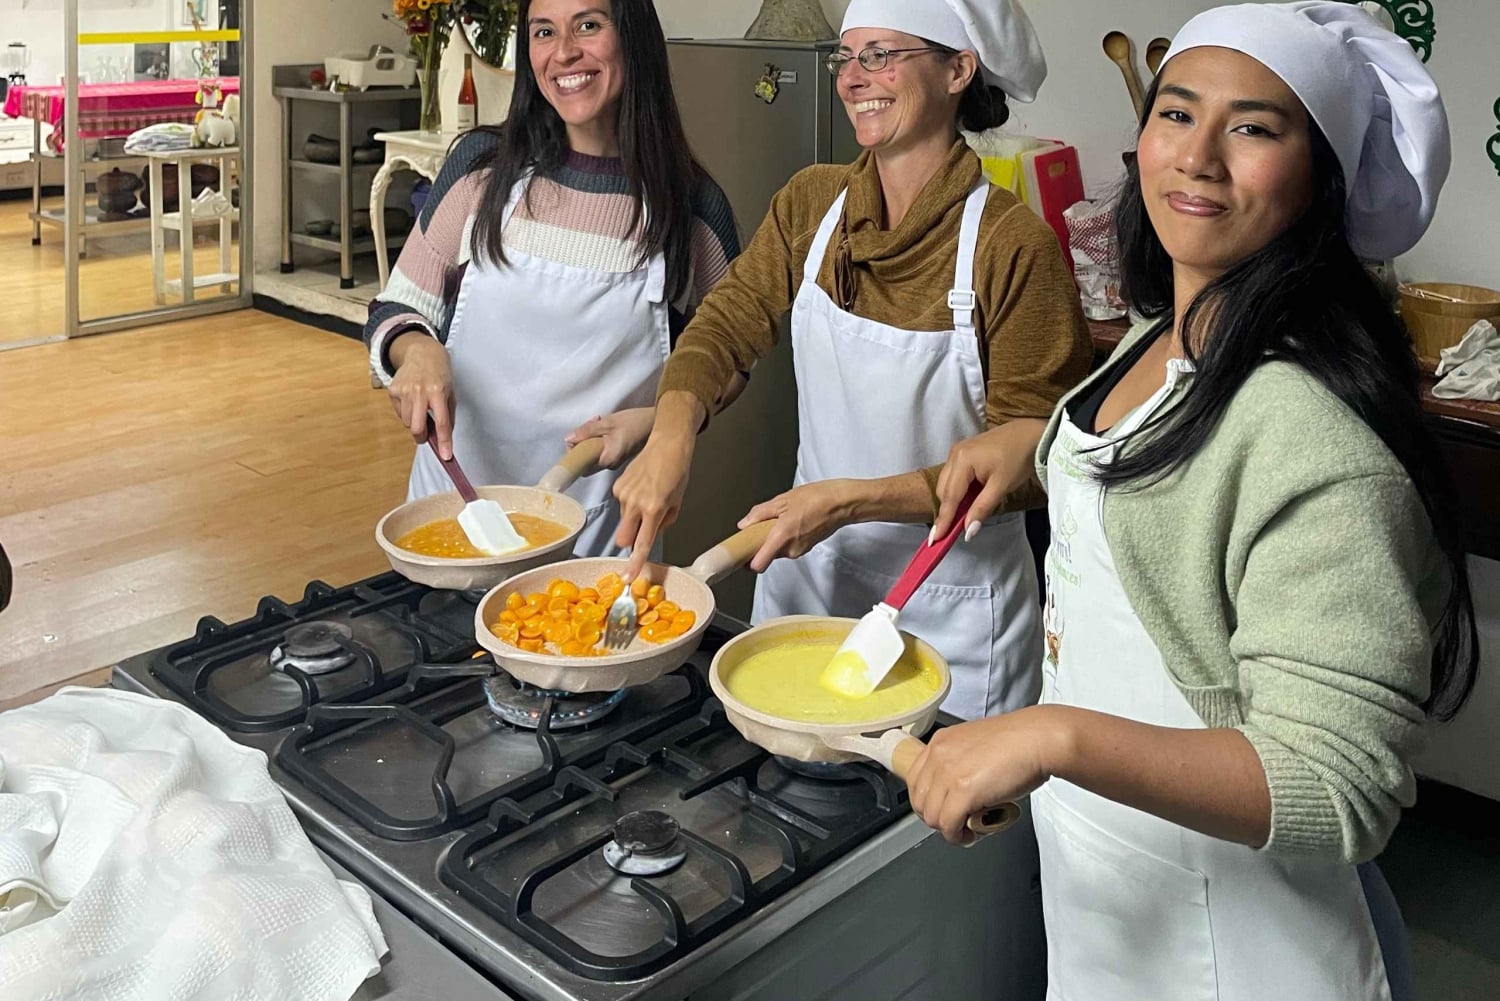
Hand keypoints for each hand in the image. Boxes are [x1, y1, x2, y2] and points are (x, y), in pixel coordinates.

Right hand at [388, 333, 455, 459]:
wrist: (421, 352)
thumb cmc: (440, 374)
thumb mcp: (450, 393)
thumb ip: (448, 416)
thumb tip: (444, 439)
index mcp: (437, 392)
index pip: (442, 423)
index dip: (444, 442)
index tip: (446, 456)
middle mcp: (419, 391)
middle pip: (417, 427)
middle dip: (422, 437)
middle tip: (426, 437)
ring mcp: (404, 390)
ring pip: (407, 423)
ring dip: (414, 423)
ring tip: (421, 410)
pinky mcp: (392, 390)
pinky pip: (399, 413)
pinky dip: (406, 413)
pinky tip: (412, 401)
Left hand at [565, 407, 656, 469]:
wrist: (656, 421)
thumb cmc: (634, 422)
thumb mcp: (607, 423)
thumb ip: (587, 431)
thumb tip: (568, 439)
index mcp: (608, 460)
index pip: (582, 465)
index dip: (574, 451)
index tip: (577, 436)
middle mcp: (611, 464)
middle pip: (587, 458)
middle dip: (583, 440)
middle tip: (591, 423)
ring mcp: (615, 459)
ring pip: (593, 451)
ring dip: (591, 435)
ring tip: (599, 420)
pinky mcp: (618, 453)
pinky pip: (602, 448)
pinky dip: (599, 436)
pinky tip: (605, 424)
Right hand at [612, 393, 704, 579]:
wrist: (667, 444)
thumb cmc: (677, 472)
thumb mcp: (678, 502)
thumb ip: (664, 522)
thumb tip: (652, 532)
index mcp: (653, 509)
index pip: (641, 543)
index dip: (634, 562)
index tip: (627, 577)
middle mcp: (635, 503)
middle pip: (623, 538)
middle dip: (630, 540)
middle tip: (643, 530)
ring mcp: (623, 494)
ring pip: (624, 520)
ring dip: (634, 518)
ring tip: (650, 497)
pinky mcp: (617, 486)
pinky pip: (622, 505)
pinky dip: (631, 504)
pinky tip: (642, 489)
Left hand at [738, 480, 856, 571]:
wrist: (842, 503)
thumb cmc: (817, 499)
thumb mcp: (782, 500)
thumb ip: (760, 513)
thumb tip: (745, 524)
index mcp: (781, 538)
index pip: (758, 565)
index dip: (747, 561)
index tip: (740, 552)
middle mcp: (791, 549)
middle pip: (766, 555)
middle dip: (761, 543)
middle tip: (760, 526)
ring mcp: (800, 550)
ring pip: (778, 550)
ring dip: (774, 539)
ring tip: (780, 518)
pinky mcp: (807, 547)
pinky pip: (789, 546)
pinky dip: (785, 537)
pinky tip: (791, 521)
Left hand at [906, 706, 1065, 845]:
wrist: (1040, 739)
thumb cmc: (1020, 742)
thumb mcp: (977, 745)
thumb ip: (961, 762)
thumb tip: (957, 789)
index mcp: (941, 742)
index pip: (914, 779)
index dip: (927, 801)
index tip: (940, 810)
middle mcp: (940, 755)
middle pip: (919, 800)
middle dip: (936, 818)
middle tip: (955, 823)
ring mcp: (949, 772)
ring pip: (932, 816)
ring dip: (948, 829)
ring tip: (967, 830)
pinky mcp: (964, 791)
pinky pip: (949, 824)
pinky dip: (957, 836)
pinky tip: (970, 834)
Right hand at [933, 420, 1046, 541]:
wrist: (1031, 434)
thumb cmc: (1019, 457)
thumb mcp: (1001, 487)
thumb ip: (982, 509)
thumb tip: (968, 530)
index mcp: (963, 460)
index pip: (950, 497)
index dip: (943, 520)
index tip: (934, 539)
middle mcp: (955, 454)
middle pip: (944, 490)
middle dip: (947, 511)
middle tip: (952, 532)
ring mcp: (958, 451)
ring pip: (947, 483)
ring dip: (953, 501)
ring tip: (964, 515)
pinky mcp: (964, 452)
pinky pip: (954, 476)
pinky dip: (959, 490)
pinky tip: (970, 498)